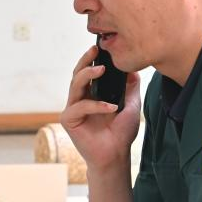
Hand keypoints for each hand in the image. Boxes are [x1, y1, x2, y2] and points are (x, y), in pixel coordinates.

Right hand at [60, 45, 141, 169]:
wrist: (116, 155)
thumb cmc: (121, 132)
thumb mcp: (131, 104)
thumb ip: (130, 87)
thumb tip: (132, 68)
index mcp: (92, 94)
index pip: (88, 72)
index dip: (92, 59)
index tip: (101, 47)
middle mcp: (80, 99)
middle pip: (78, 74)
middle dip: (86, 60)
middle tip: (95, 50)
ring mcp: (73, 109)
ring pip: (75, 85)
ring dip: (87, 74)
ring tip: (101, 70)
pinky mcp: (69, 120)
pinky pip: (81, 106)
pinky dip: (96, 105)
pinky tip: (111, 107)